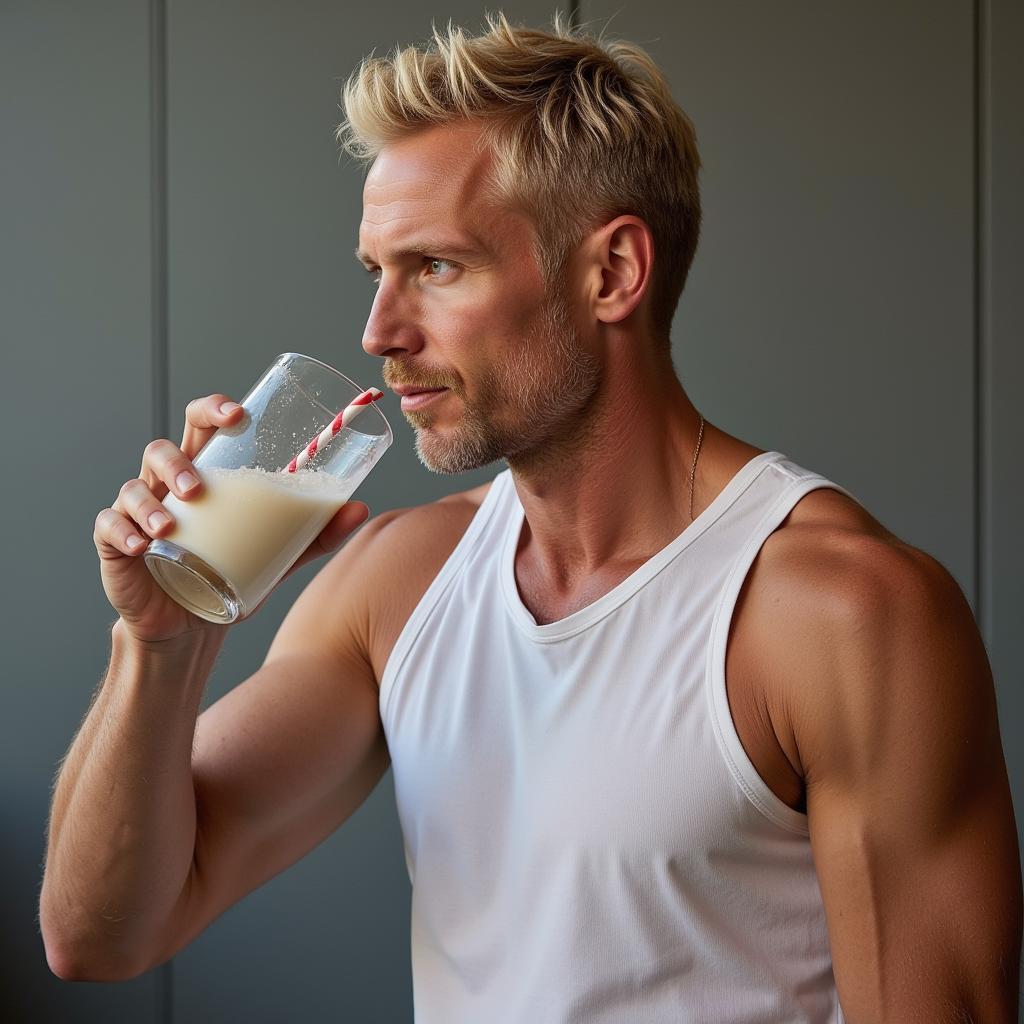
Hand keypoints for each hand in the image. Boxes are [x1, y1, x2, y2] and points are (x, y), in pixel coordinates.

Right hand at [94, 395, 370, 644]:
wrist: (191, 629)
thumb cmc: (230, 578)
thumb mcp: (277, 556)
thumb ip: (315, 533)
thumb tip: (359, 508)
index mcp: (206, 476)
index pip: (203, 426)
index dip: (214, 408)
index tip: (239, 413)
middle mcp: (168, 488)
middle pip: (163, 447)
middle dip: (179, 455)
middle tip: (201, 479)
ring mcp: (139, 513)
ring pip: (135, 485)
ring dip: (154, 498)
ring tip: (173, 521)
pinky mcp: (116, 544)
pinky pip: (110, 526)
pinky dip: (124, 531)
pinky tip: (143, 543)